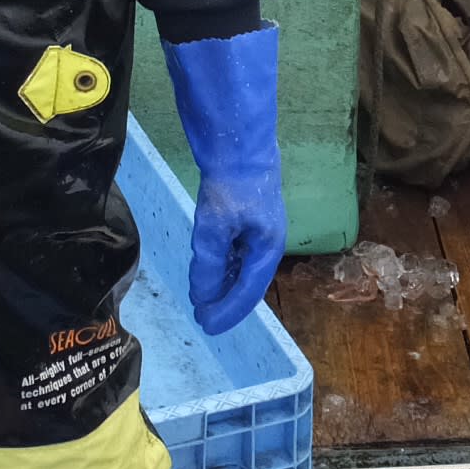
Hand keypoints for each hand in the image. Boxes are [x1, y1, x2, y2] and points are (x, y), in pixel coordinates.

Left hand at [162, 23, 286, 335]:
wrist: (239, 141)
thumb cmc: (232, 185)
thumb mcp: (215, 227)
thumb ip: (208, 263)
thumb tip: (202, 296)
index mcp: (267, 248)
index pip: (247, 291)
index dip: (227, 311)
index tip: (207, 326)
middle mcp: (266, 242)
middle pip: (246, 281)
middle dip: (226, 301)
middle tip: (203, 317)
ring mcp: (258, 228)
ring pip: (240, 266)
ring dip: (223, 283)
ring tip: (204, 298)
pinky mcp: (246, 215)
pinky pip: (235, 250)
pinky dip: (222, 263)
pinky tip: (208, 266)